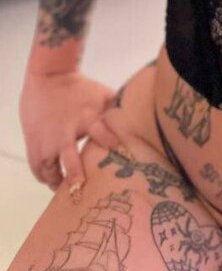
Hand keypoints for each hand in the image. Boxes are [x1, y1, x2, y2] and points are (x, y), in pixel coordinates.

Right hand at [20, 69, 122, 192]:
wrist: (49, 77)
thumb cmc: (80, 88)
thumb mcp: (102, 96)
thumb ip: (118, 111)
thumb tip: (139, 120)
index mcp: (87, 119)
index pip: (102, 133)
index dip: (110, 144)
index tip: (119, 157)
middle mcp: (65, 132)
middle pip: (70, 158)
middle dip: (75, 175)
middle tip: (80, 189)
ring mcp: (47, 140)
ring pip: (49, 169)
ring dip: (57, 182)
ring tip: (67, 193)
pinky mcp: (34, 142)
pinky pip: (37, 167)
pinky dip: (44, 176)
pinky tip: (52, 182)